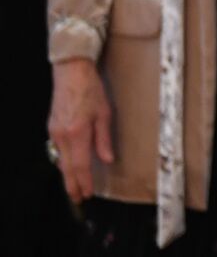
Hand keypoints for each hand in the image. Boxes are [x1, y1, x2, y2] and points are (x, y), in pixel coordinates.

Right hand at [48, 58, 114, 202]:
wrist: (71, 74)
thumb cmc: (91, 90)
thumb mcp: (104, 113)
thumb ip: (104, 139)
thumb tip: (107, 159)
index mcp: (77, 133)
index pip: (80, 165)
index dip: (84, 181)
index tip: (87, 194)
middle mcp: (62, 135)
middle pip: (66, 167)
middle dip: (72, 185)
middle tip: (78, 199)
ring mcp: (54, 132)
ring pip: (61, 160)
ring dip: (67, 175)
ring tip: (74, 187)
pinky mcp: (52, 128)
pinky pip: (58, 150)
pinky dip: (64, 162)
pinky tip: (69, 167)